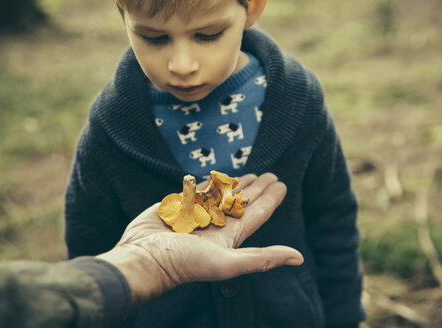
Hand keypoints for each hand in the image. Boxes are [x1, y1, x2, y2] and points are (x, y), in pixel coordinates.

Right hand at [97, 173, 302, 307]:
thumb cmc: (184, 263)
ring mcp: (196, 215)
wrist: (143, 258)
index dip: (271, 199)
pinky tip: (216, 178)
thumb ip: (262, 258)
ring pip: (221, 194)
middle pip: (242, 202)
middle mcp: (216, 225)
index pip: (256, 213)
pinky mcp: (178, 206)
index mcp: (230, 237)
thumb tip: (298, 257)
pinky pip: (198, 191)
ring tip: (248, 173)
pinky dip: (208, 183)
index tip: (282, 184)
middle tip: (269, 174)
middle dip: (257, 188)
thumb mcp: (227, 262)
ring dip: (235, 184)